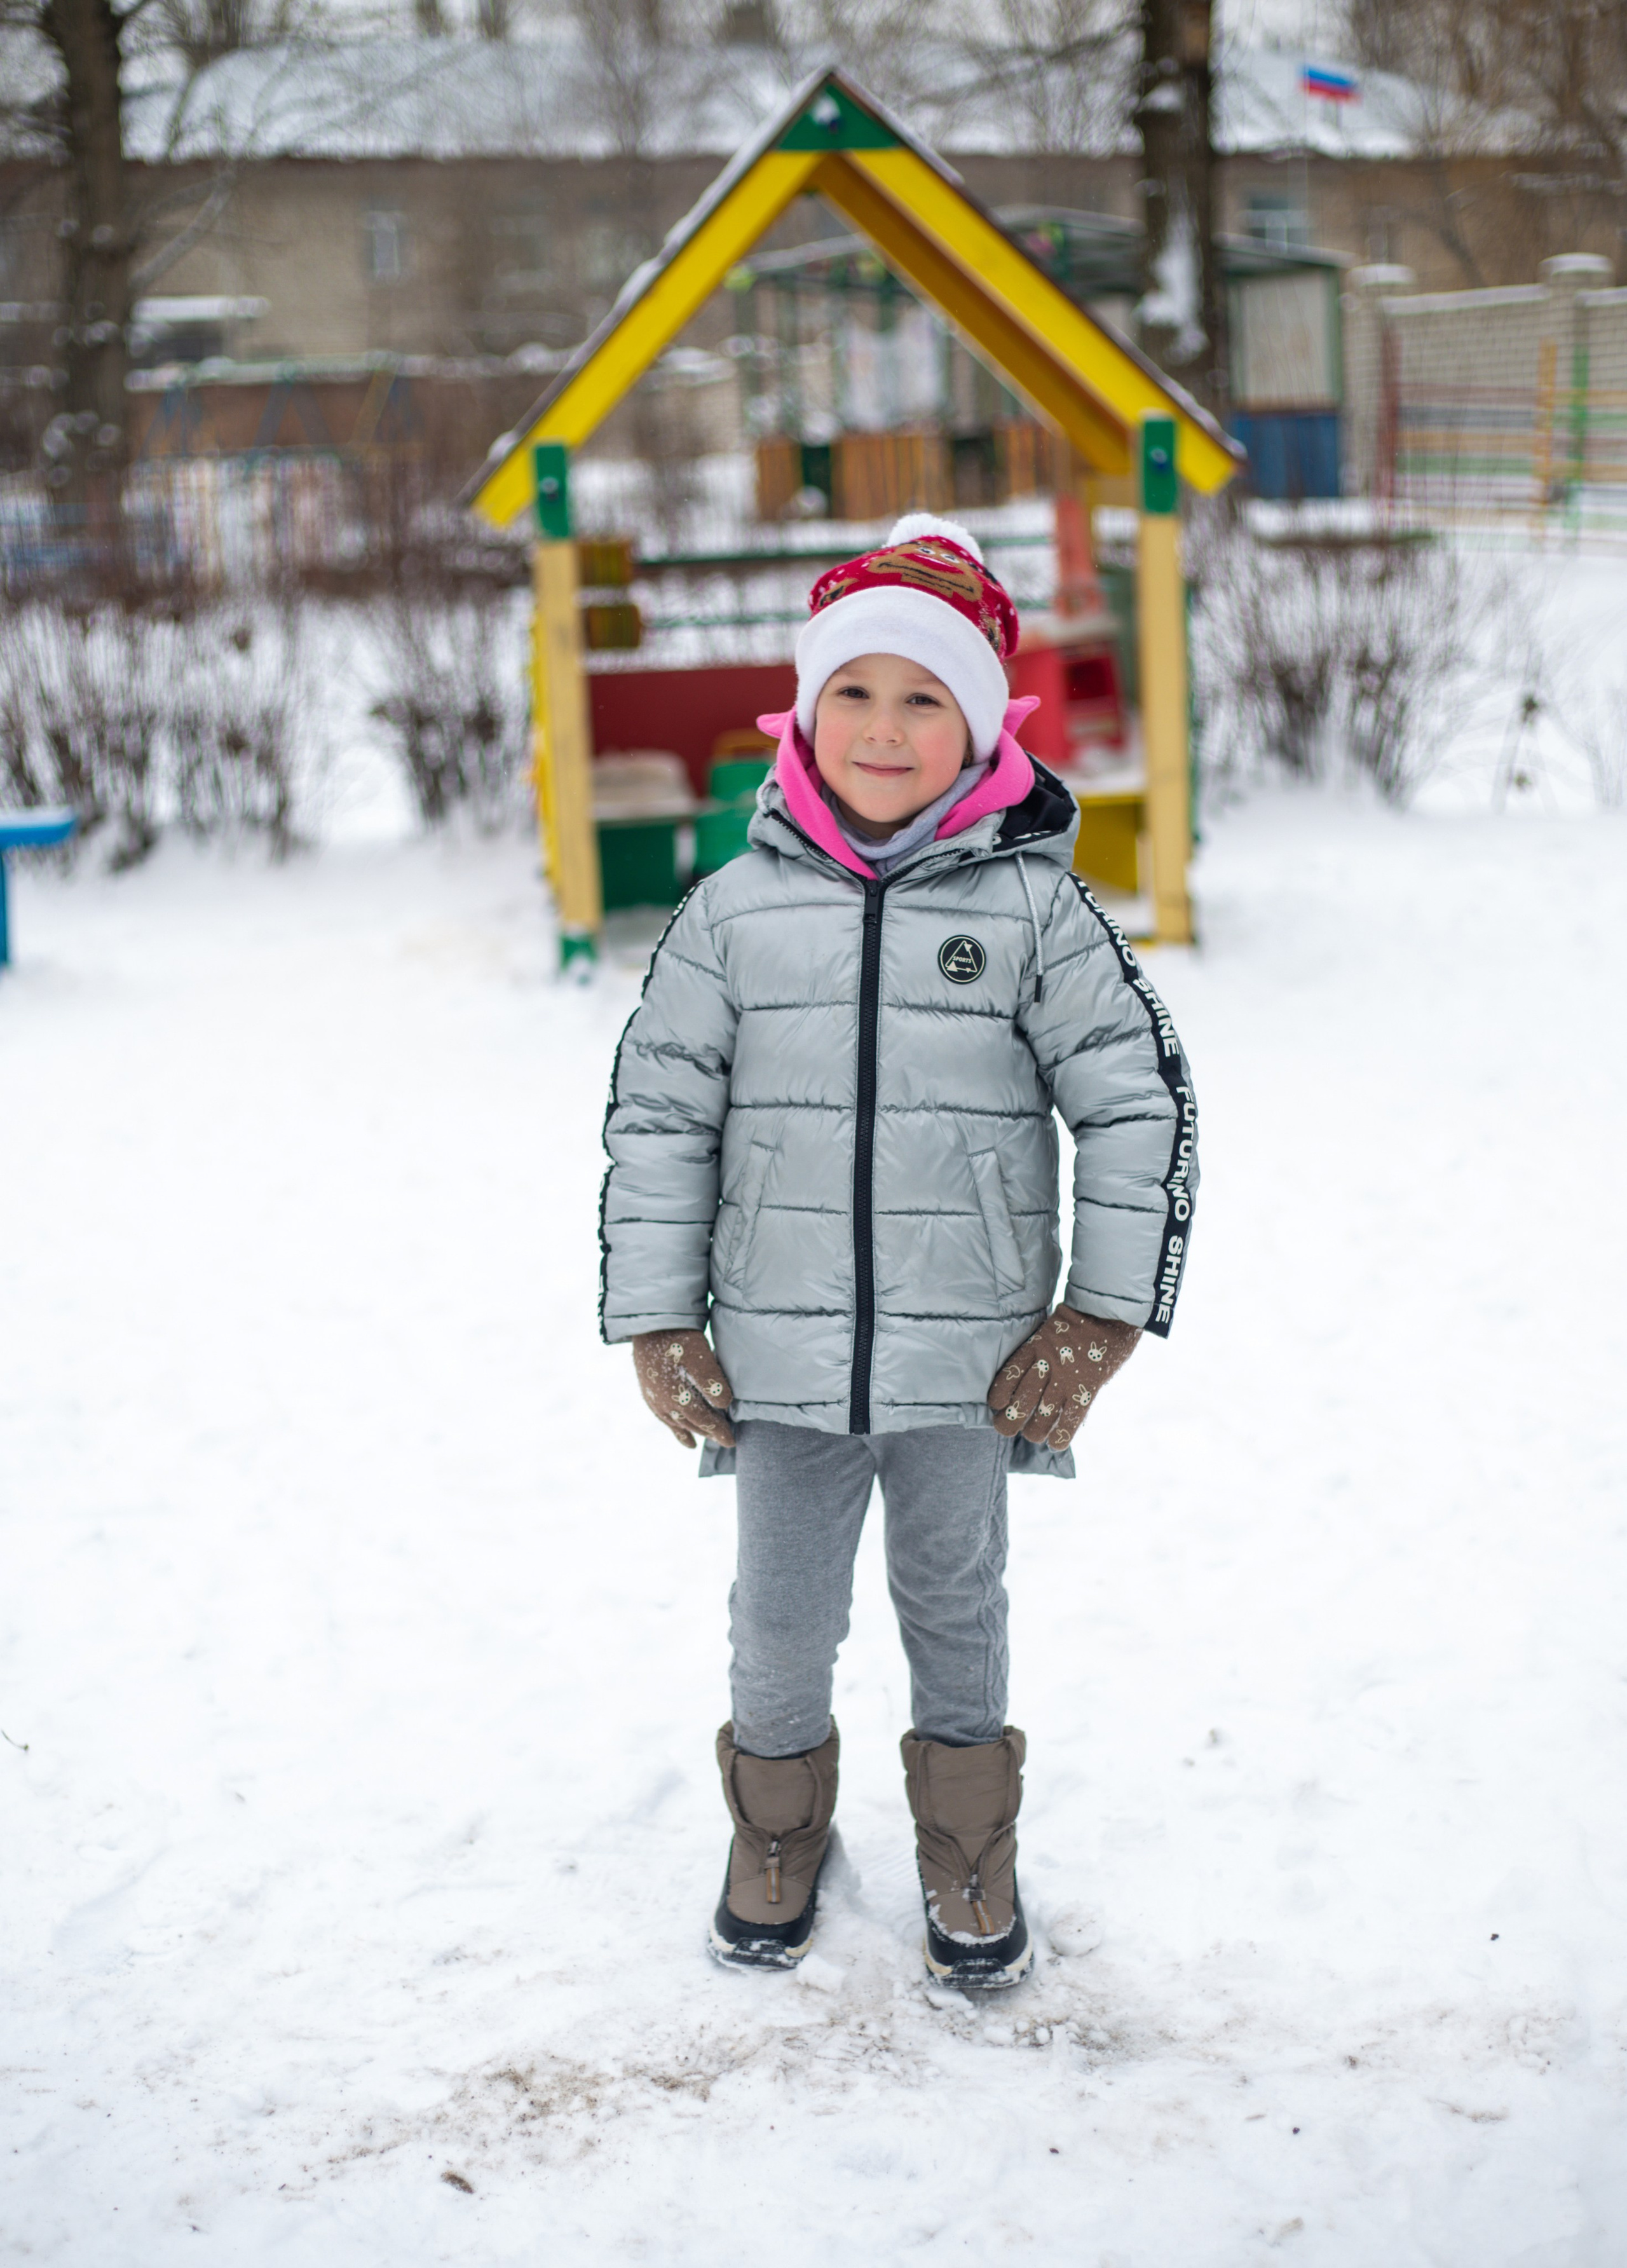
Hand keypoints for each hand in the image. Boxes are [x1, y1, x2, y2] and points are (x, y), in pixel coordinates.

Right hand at [631, 1329, 736, 1448]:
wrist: (650, 1325)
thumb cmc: (678, 1338)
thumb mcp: (700, 1356)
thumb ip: (711, 1381)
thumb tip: (724, 1405)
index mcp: (679, 1397)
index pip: (704, 1421)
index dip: (718, 1431)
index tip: (732, 1441)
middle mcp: (665, 1403)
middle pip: (691, 1424)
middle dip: (708, 1432)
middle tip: (723, 1440)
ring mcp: (654, 1399)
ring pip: (676, 1423)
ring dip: (690, 1431)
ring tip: (698, 1442)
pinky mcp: (648, 1392)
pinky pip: (662, 1417)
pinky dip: (673, 1427)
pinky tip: (677, 1429)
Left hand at [987, 1306, 1140, 1450]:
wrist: (1111, 1313)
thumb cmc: (1081, 1320)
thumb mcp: (1052, 1328)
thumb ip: (1041, 1349)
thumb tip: (1031, 1371)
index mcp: (1035, 1346)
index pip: (1008, 1375)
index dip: (999, 1394)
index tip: (996, 1404)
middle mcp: (1047, 1364)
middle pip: (1021, 1401)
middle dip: (1009, 1421)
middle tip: (1005, 1427)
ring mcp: (1067, 1378)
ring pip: (1043, 1415)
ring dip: (1034, 1431)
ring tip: (1031, 1435)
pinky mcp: (1087, 1389)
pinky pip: (1071, 1419)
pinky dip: (1062, 1435)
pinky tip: (1055, 1444)